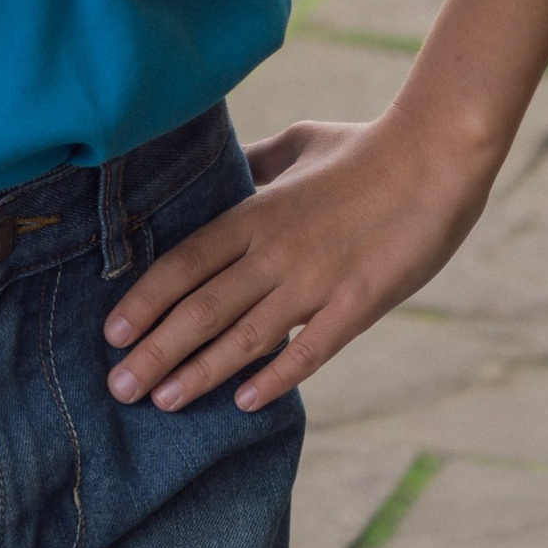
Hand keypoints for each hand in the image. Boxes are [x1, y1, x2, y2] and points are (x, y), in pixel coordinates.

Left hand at [103, 110, 491, 414]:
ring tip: (162, 401)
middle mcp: (275, 251)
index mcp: (255, 212)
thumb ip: (257, 166)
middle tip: (120, 387)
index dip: (145, 300)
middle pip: (202, 308)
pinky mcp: (358, 305)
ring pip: (245, 337)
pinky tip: (245, 402)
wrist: (435, 155)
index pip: (184, 262)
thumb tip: (230, 171)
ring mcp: (316, 281)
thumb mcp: (297, 145)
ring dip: (201, 372)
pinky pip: (309, 349)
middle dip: (156, 350)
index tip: (111, 333)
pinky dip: (275, 377)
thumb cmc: (364, 145)